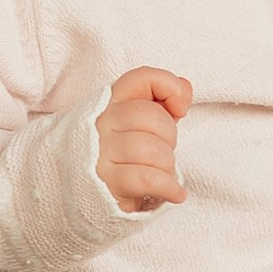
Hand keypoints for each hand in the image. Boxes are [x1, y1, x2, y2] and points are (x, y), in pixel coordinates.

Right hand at [97, 65, 191, 212]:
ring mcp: (100, 152)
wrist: (88, 193)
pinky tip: (174, 193)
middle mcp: (102, 122)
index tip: (179, 109)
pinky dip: (168, 187)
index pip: (142, 77)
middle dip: (169, 137)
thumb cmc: (123, 155)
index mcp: (112, 102)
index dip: (168, 86)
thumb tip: (185, 86)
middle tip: (164, 152)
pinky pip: (147, 178)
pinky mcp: (106, 181)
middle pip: (150, 116)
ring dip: (167, 166)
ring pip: (151, 149)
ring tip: (162, 174)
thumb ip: (164, 103)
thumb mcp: (143, 125)